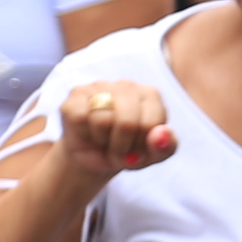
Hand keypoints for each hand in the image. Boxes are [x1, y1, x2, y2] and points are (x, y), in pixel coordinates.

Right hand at [55, 80, 176, 183]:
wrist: (95, 156)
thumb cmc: (129, 151)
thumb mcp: (152, 156)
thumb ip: (166, 146)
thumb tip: (163, 133)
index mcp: (151, 95)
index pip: (152, 124)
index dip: (144, 145)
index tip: (139, 149)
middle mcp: (126, 85)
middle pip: (127, 122)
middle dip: (122, 146)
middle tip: (119, 150)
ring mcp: (100, 86)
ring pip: (102, 121)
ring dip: (103, 141)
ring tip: (104, 139)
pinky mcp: (76, 93)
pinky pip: (80, 118)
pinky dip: (84, 133)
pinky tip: (88, 131)